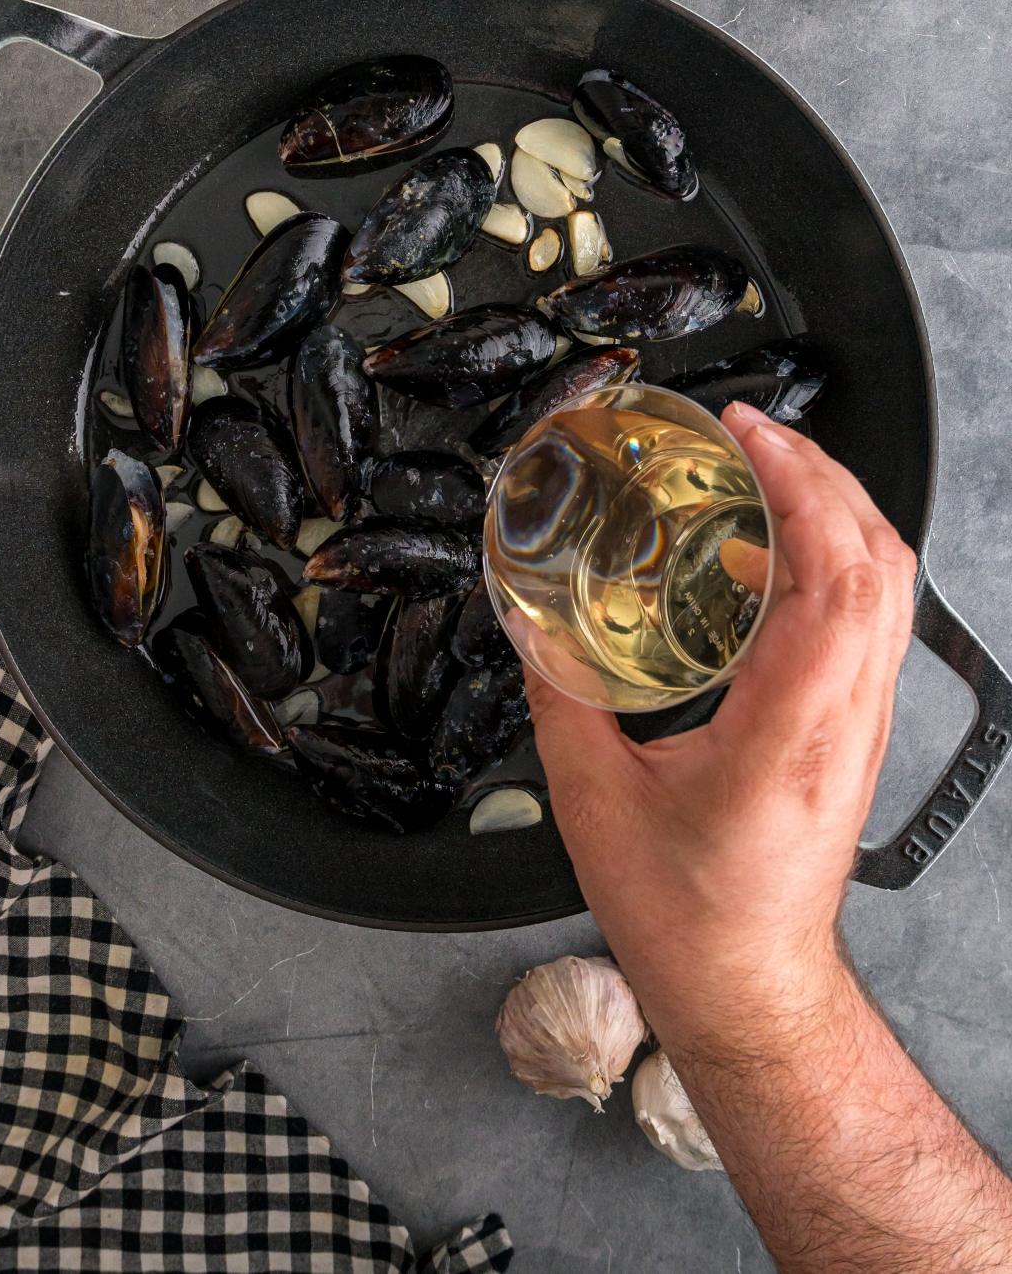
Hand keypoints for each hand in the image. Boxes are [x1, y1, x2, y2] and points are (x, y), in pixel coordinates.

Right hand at [523, 402, 916, 1057]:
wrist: (750, 988)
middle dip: (824, 475)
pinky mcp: (857, 733)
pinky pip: (869, 621)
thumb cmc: (689, 919)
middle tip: (754, 432)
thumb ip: (560, 698)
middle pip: (879, 565)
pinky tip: (771, 553)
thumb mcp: (592, 802)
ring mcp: (862, 728)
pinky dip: (833, 560)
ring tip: (766, 472)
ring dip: (836, 511)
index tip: (750, 436)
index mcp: (787, 737)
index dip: (802, 489)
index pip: (833, 583)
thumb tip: (532, 624)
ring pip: (888, 590)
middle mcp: (843, 723)